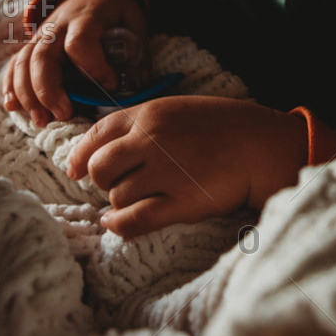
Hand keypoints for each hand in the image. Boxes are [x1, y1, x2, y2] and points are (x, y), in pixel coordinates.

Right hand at [0, 0, 146, 125]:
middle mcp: (57, 26)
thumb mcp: (133, 21)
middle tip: (63, 115)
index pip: (81, 42)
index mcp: (86, 18)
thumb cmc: (114, 10)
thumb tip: (138, 86)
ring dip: (28, 94)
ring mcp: (40, 35)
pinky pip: (14, 64)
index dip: (93, 66)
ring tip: (41, 121)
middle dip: (48, 89)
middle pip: (43, 56)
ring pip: (23, 62)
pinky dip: (10, 86)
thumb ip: (137, 52)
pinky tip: (13, 107)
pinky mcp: (32, 44)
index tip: (111, 86)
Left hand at [66, 96, 307, 236]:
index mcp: (149, 114)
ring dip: (120, 203)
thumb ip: (145, 124)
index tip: (75, 170)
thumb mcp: (178, 110)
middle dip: (102, 181)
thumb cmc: (223, 126)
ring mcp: (165, 172)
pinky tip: (117, 223)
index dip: (80, 155)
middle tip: (115, 186)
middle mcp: (151, 140)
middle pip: (99, 168)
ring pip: (116, 196)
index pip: (97, 134)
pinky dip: (118, 225)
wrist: (261, 145)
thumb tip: (108, 147)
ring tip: (137, 200)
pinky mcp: (180, 202)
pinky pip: (133, 220)